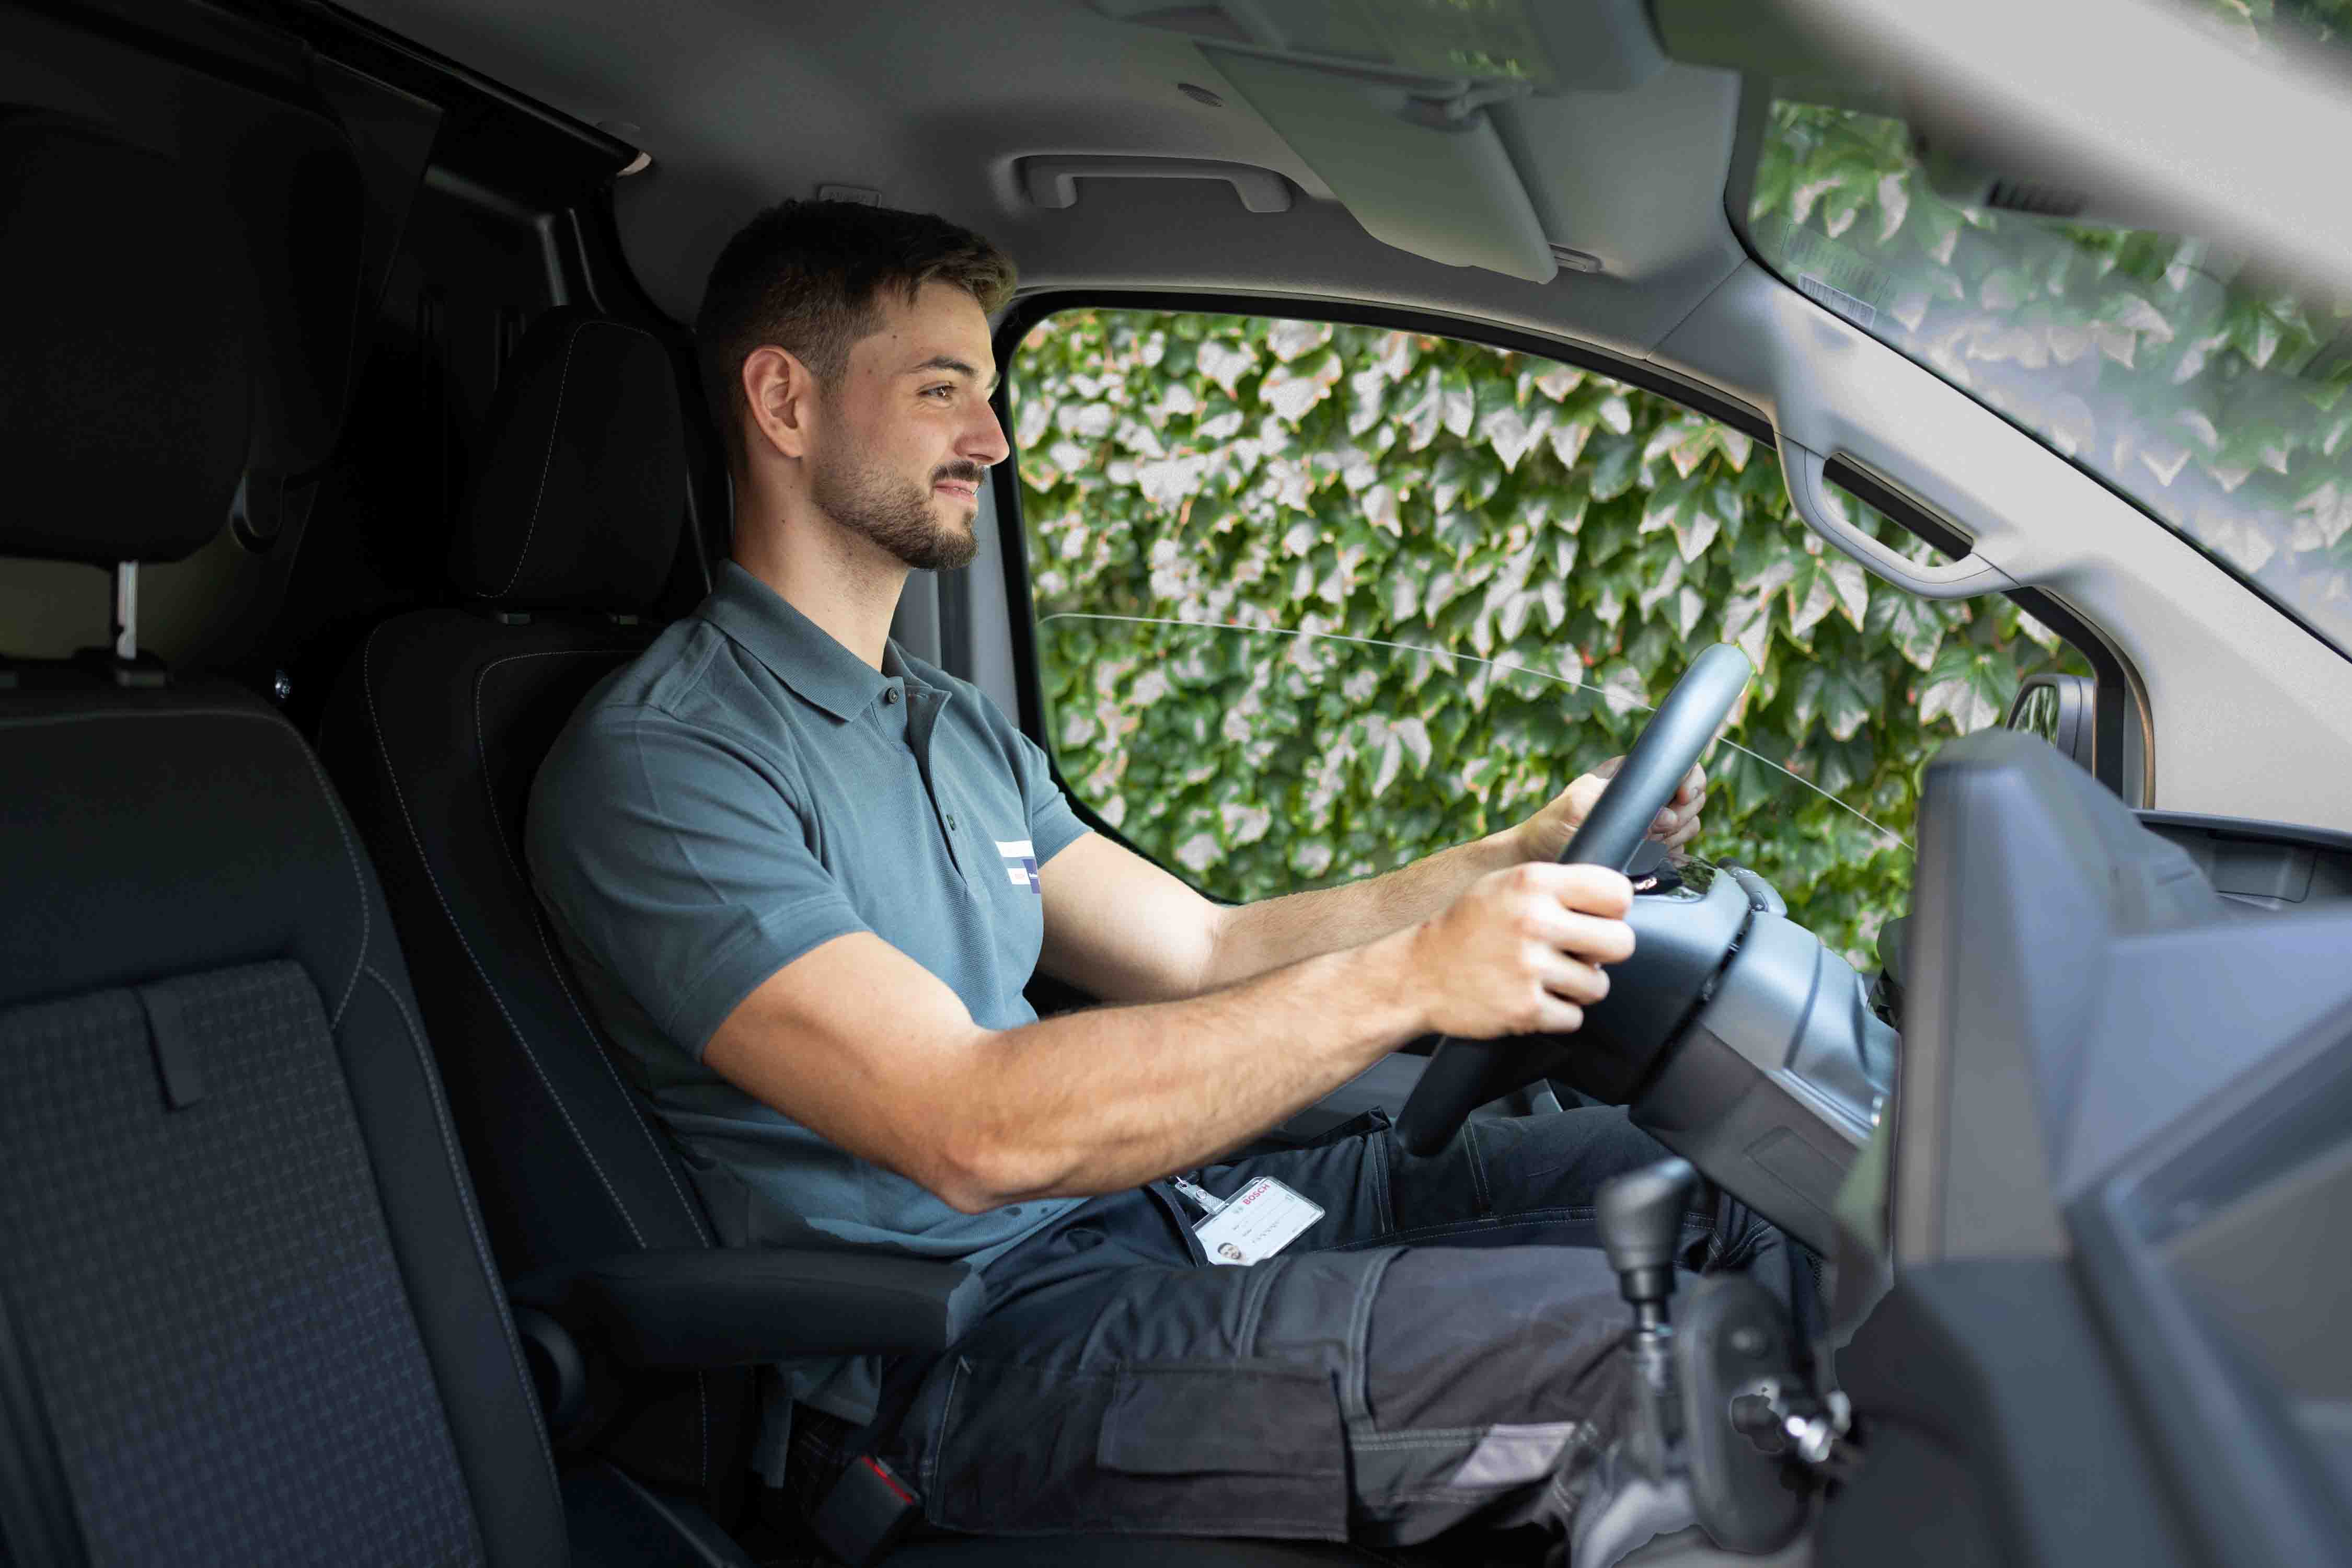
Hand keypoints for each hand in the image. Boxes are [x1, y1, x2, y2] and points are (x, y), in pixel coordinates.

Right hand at [1403, 862, 1634, 1038]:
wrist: (1418, 974)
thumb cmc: (1467, 926)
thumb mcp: (1506, 883)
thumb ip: (1558, 884)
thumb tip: (1618, 898)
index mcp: (1533, 882)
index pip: (1617, 893)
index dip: (1612, 909)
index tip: (1597, 917)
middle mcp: (1534, 921)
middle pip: (1621, 942)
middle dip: (1604, 951)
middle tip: (1578, 952)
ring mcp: (1529, 968)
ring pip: (1599, 986)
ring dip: (1578, 987)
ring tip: (1545, 976)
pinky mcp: (1526, 1010)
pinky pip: (1574, 1018)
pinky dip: (1557, 1014)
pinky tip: (1531, 997)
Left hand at [1512, 758, 1707, 862]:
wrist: (1539, 860)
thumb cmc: (1552, 826)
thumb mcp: (1578, 804)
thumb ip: (1619, 801)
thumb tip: (1663, 815)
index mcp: (1631, 775)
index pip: (1679, 766)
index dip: (1689, 779)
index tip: (1681, 796)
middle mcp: (1645, 796)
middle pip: (1692, 797)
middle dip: (1682, 812)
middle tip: (1658, 829)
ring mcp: (1651, 824)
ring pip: (1690, 824)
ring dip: (1676, 835)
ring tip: (1648, 844)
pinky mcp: (1651, 850)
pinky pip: (1680, 850)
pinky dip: (1671, 854)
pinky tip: (1649, 857)